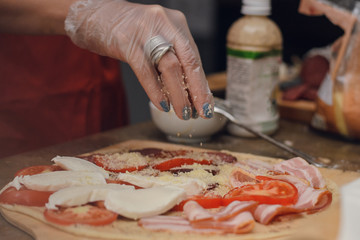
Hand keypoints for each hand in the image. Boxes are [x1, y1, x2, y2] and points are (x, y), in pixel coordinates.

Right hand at [65, 0, 213, 119]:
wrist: (94, 14)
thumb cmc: (127, 31)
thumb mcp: (156, 39)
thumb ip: (171, 58)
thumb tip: (187, 90)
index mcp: (176, 24)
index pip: (194, 58)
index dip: (202, 83)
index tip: (207, 104)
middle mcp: (165, 23)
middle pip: (188, 62)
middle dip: (198, 91)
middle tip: (202, 112)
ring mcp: (146, 31)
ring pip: (170, 67)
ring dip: (179, 95)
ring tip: (183, 114)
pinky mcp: (126, 41)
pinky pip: (145, 70)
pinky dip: (155, 90)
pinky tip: (162, 104)